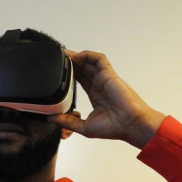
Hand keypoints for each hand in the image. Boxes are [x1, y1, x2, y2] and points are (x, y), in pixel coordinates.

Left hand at [48, 50, 165, 148]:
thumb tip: (51, 118)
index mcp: (95, 95)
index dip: (69, 73)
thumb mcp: (84, 127)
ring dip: (77, 56)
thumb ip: (68, 122)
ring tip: (64, 54)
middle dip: (70, 62)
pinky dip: (88, 55)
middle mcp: (99, 85)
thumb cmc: (113, 128)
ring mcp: (104, 78)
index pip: (79, 79)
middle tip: (57, 58)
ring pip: (89, 62)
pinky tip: (77, 56)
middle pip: (83, 68)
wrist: (130, 125)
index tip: (57, 71)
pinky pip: (99, 59)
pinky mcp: (109, 74)